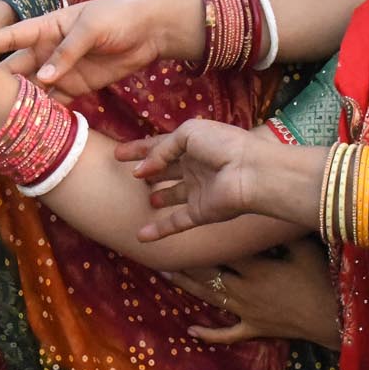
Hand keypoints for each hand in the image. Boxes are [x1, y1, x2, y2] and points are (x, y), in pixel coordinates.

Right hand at [0, 0, 204, 99]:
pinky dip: (43, 114)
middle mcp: (46, 50)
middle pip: (13, 69)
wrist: (150, 32)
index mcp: (46, 28)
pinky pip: (53, 102)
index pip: (8, 38)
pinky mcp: (75, 86)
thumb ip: (67, 52)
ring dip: (16, 103)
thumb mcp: (92, 28)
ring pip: (30, 89)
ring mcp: (59, 70)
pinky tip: (30, 127)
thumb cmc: (119, 18)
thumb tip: (44, 78)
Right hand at [121, 119, 274, 239]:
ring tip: (145, 197)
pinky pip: (176, 222)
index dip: (140, 149)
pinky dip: (159, 230)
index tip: (118, 153)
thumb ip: (162, 149)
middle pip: (166, 170)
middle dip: (149, 171)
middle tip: (127, 174)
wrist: (250, 171)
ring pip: (172, 195)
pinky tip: (141, 236)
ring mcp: (197, 191)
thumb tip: (140, 170)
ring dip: (159, 196)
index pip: (161, 146)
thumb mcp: (188, 133)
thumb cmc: (222, 145)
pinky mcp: (200, 213)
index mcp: (194, 145)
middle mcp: (195, 168)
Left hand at [163, 239, 338, 347]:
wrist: (334, 319)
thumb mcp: (304, 250)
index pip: (222, 251)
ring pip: (210, 298)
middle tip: (161, 251)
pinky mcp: (254, 329)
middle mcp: (243, 290)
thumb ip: (281, 233)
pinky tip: (190, 331)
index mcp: (255, 268)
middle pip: (208, 273)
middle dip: (185, 262)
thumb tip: (266, 211)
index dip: (202, 240)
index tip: (183, 225)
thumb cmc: (321, 280)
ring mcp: (246, 312)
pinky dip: (209, 334)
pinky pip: (227, 334)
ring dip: (187, 287)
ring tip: (164, 275)